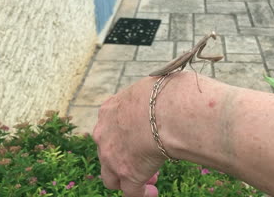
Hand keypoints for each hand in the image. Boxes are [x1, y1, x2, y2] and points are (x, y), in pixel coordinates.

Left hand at [93, 77, 165, 196]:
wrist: (167, 109)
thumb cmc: (167, 93)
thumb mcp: (151, 87)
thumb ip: (151, 96)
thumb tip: (169, 92)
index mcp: (109, 110)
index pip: (109, 125)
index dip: (124, 134)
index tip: (140, 136)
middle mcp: (104, 134)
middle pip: (106, 152)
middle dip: (124, 157)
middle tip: (145, 159)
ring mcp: (112, 156)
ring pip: (111, 177)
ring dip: (126, 180)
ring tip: (149, 181)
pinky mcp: (127, 174)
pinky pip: (131, 192)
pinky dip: (142, 194)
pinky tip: (152, 193)